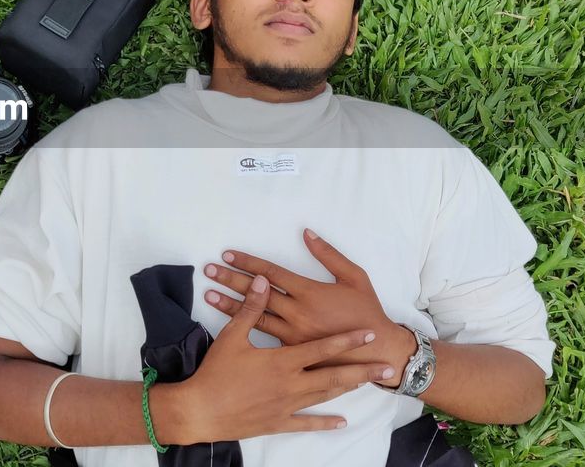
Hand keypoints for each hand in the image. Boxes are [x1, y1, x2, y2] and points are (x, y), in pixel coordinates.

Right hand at [151, 272, 395, 444]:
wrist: (202, 411)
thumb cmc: (216, 373)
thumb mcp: (231, 336)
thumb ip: (251, 308)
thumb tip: (264, 282)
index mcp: (283, 360)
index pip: (323, 347)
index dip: (348, 340)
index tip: (370, 334)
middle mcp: (292, 384)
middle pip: (335, 376)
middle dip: (362, 371)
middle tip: (387, 368)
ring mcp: (288, 406)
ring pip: (325, 397)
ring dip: (348, 390)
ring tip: (368, 384)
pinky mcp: (280, 422)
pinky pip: (308, 423)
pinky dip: (325, 422)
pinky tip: (341, 421)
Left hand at [201, 229, 414, 386]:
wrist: (375, 352)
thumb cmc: (366, 312)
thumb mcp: (354, 277)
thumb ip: (329, 255)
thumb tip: (307, 234)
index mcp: (309, 292)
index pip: (270, 273)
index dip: (248, 262)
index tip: (228, 255)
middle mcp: (297, 312)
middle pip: (256, 292)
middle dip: (230, 280)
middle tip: (209, 270)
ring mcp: (292, 334)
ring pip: (254, 316)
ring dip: (230, 305)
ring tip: (209, 295)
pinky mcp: (292, 351)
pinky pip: (264, 337)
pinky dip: (245, 329)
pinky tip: (228, 325)